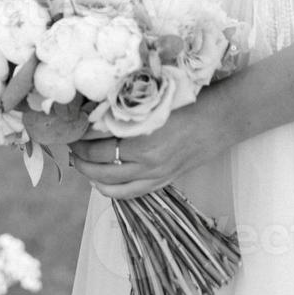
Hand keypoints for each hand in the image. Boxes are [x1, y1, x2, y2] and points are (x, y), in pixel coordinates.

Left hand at [69, 89, 238, 199]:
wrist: (222, 119)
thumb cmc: (188, 102)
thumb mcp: (152, 101)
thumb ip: (124, 110)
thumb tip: (93, 111)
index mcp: (143, 139)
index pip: (97, 144)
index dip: (80, 137)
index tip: (72, 127)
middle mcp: (147, 163)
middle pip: (99, 167)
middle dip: (80, 156)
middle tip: (71, 144)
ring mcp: (156, 175)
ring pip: (112, 186)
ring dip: (91, 175)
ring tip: (81, 162)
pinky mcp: (164, 181)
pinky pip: (130, 193)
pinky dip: (110, 189)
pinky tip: (101, 179)